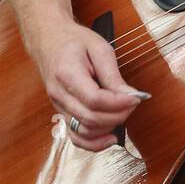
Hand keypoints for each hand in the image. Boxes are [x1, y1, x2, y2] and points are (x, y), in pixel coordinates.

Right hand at [30, 18, 144, 152]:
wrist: (48, 40)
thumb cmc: (74, 41)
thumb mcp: (99, 48)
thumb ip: (113, 74)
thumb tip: (130, 96)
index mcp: (67, 73)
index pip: (94, 99)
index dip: (118, 103)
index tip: (136, 98)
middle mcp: (59, 94)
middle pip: (90, 118)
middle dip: (118, 115)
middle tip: (133, 103)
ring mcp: (58, 106)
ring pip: (84, 131)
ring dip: (109, 128)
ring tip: (123, 113)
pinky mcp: (61, 113)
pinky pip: (76, 136)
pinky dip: (94, 142)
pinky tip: (110, 137)